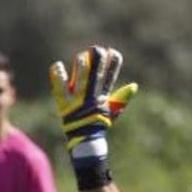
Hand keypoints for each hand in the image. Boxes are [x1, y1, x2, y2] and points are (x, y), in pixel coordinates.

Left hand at [49, 46, 137, 172]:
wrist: (84, 141)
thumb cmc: (98, 125)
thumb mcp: (111, 111)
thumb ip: (121, 98)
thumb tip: (134, 86)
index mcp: (102, 98)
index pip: (110, 78)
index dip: (113, 64)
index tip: (113, 52)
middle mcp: (90, 98)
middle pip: (96, 74)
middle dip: (98, 60)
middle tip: (97, 49)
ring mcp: (77, 100)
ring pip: (81, 77)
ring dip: (82, 65)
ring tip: (81, 57)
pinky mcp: (64, 103)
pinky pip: (59, 86)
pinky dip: (58, 75)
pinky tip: (57, 66)